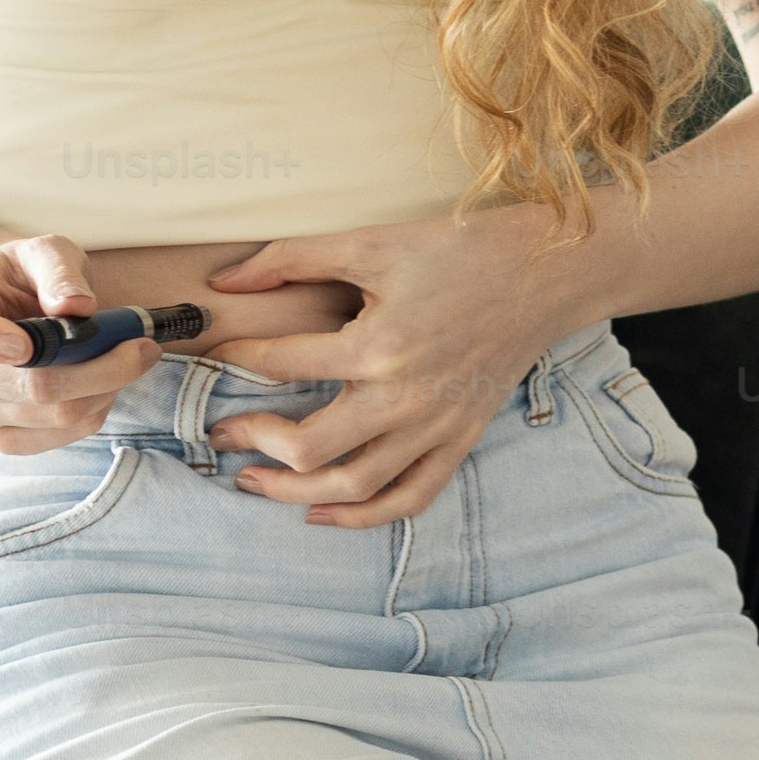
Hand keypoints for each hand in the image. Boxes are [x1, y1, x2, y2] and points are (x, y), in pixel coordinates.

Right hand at [0, 234, 155, 453]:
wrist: (11, 310)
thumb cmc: (22, 278)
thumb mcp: (41, 253)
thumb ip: (57, 271)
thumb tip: (76, 305)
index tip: (29, 341)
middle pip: (26, 385)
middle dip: (97, 367)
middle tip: (141, 345)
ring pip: (51, 415)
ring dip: (104, 388)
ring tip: (128, 358)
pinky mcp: (3, 437)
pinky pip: (59, 436)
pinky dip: (95, 410)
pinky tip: (106, 385)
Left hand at [200, 205, 597, 525]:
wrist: (544, 274)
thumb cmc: (458, 250)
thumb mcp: (370, 243)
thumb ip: (291, 258)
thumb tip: (222, 281)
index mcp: (377, 344)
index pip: (281, 364)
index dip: (235, 358)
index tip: (215, 352)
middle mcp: (404, 397)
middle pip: (309, 447)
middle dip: (253, 440)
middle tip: (220, 431)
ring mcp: (435, 427)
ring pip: (354, 487)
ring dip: (293, 492)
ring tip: (253, 481)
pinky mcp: (459, 440)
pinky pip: (409, 497)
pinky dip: (363, 516)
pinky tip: (321, 512)